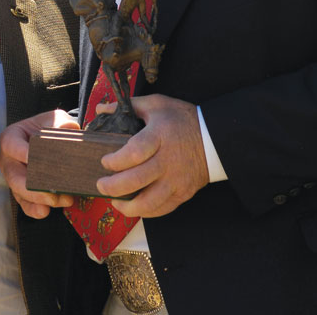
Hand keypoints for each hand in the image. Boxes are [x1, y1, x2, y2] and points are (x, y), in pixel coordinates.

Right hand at [0, 109, 79, 217]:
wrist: (50, 140)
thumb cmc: (47, 128)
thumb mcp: (54, 119)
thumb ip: (61, 121)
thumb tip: (69, 128)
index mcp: (11, 138)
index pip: (11, 145)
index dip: (20, 152)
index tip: (32, 157)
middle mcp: (9, 160)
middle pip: (14, 176)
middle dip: (32, 186)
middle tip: (52, 191)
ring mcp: (14, 178)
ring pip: (19, 192)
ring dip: (39, 199)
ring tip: (59, 200)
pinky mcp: (22, 193)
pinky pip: (24, 204)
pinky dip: (34, 209)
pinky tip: (45, 211)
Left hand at [93, 95, 208, 216]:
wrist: (216, 138)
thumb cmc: (182, 119)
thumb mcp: (157, 104)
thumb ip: (129, 105)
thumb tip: (100, 109)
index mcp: (160, 136)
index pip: (135, 152)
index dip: (116, 160)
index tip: (104, 161)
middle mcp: (168, 161)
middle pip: (137, 180)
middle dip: (114, 186)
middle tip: (101, 185)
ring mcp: (176, 180)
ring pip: (149, 202)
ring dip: (127, 206)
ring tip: (114, 200)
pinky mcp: (183, 193)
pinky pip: (162, 209)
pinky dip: (144, 211)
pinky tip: (132, 206)